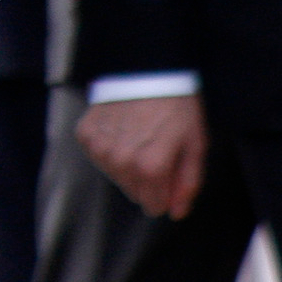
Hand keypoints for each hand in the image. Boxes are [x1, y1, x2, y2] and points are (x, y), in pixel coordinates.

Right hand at [77, 94, 205, 218]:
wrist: (147, 68)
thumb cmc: (177, 106)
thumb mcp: (195, 145)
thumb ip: (187, 183)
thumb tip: (175, 213)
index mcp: (151, 167)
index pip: (153, 205)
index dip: (166, 193)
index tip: (171, 172)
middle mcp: (121, 161)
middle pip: (133, 192)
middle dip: (147, 179)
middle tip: (157, 149)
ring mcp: (100, 147)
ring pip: (114, 175)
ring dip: (127, 164)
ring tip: (139, 137)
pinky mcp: (86, 133)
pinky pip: (97, 156)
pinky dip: (109, 148)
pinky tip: (122, 130)